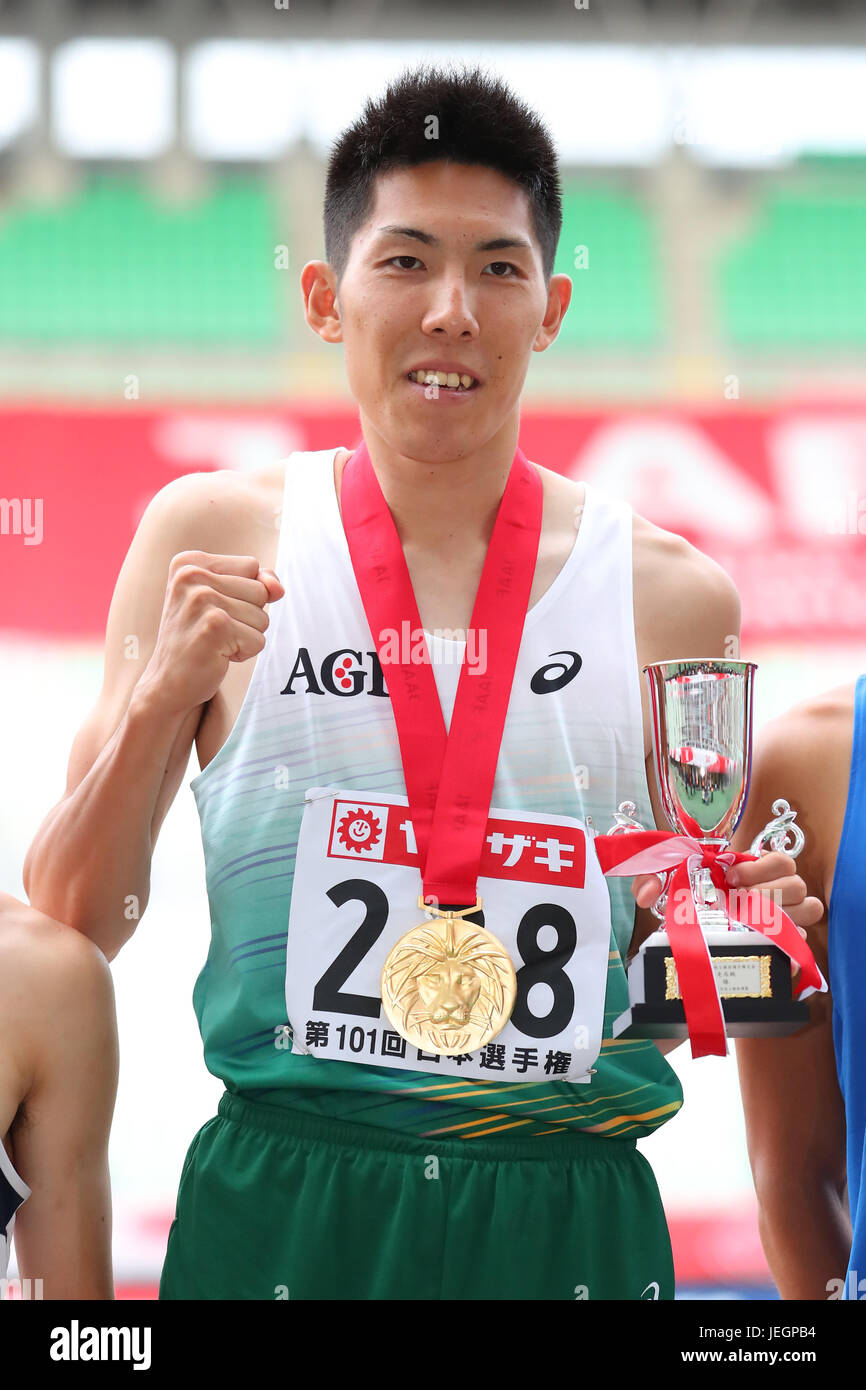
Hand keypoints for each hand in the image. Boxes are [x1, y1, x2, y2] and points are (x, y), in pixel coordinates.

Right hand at [138, 550, 284, 717]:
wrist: (168, 682)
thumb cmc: (198, 638)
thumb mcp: (224, 599)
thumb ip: (257, 582)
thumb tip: (278, 588)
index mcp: (189, 562)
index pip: (251, 566)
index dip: (244, 594)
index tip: (213, 610)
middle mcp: (191, 575)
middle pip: (260, 590)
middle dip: (248, 616)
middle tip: (214, 630)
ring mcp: (201, 600)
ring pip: (262, 616)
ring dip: (246, 635)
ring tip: (216, 642)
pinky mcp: (214, 626)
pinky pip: (258, 639)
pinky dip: (244, 653)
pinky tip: (217, 654)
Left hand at [632, 850, 823, 975]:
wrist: (689, 946)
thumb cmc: (685, 908)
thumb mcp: (665, 888)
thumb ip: (649, 878)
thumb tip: (646, 894)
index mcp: (752, 873)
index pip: (781, 861)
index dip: (761, 867)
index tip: (729, 877)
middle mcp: (776, 895)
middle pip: (797, 885)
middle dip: (768, 891)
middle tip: (738, 902)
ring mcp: (785, 922)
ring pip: (809, 909)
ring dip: (782, 915)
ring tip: (750, 922)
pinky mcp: (785, 949)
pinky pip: (802, 945)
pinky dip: (788, 945)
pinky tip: (760, 945)